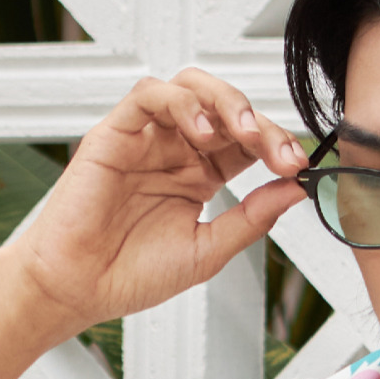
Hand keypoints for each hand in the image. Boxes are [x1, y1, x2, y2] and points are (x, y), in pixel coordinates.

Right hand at [8, 68, 308, 337]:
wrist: (81, 289)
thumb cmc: (133, 274)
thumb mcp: (209, 250)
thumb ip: (252, 219)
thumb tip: (296, 190)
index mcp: (201, 175)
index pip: (247, 142)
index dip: (276, 146)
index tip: (298, 167)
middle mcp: (175, 150)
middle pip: (226, 109)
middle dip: (261, 123)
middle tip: (280, 152)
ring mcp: (146, 138)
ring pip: (191, 88)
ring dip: (226, 102)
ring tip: (245, 133)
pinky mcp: (114, 133)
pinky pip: (148, 95)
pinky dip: (180, 103)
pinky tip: (201, 130)